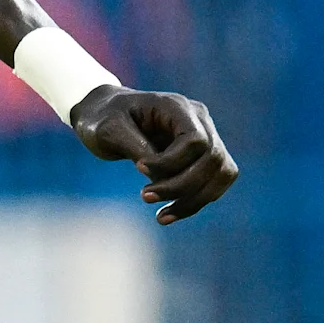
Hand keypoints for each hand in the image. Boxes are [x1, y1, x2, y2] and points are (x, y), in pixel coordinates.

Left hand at [71, 85, 239, 222]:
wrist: (104, 115)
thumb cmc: (103, 118)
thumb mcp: (108, 129)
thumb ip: (134, 147)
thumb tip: (159, 174)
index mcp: (175, 106)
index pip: (195, 140)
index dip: (171, 162)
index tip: (139, 168)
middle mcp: (198, 119)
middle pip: (212, 158)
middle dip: (181, 186)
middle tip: (144, 196)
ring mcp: (205, 136)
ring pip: (221, 174)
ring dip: (194, 200)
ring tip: (161, 216)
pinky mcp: (202, 157)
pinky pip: (213, 183)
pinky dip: (195, 202)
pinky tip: (168, 214)